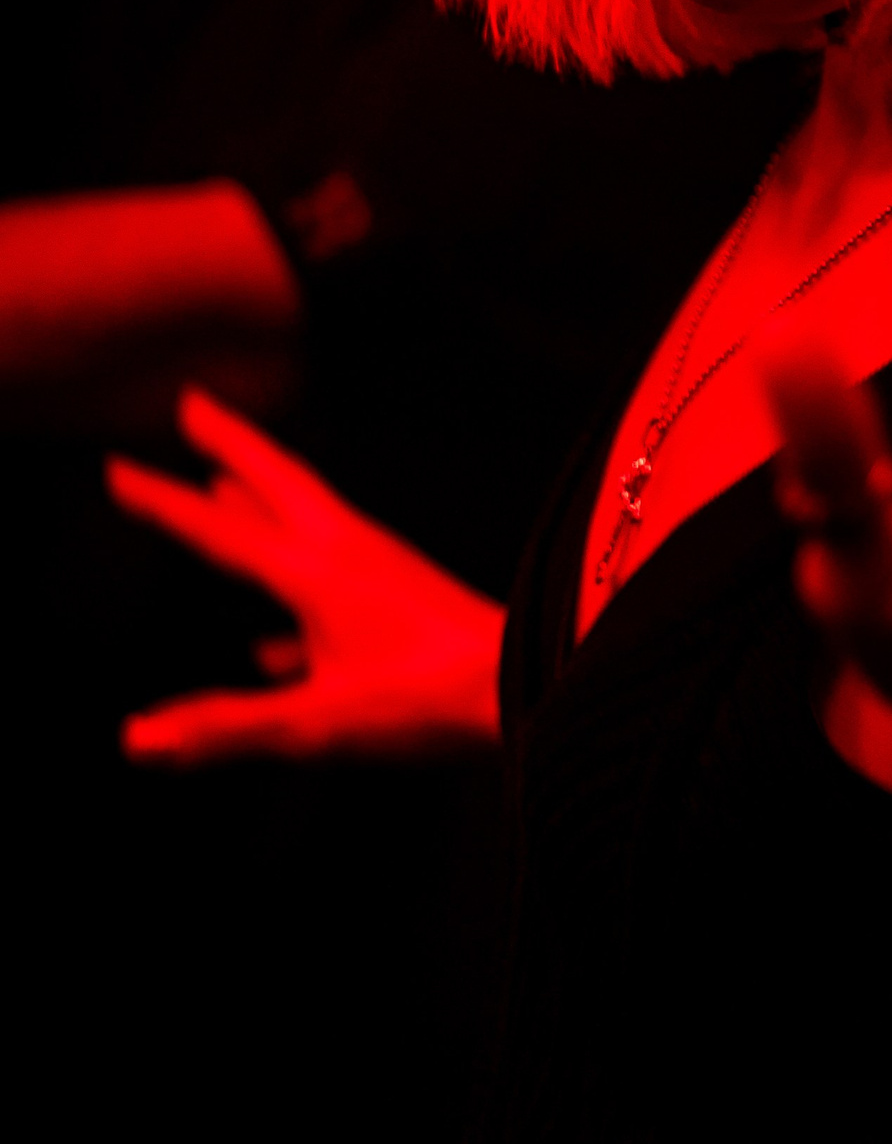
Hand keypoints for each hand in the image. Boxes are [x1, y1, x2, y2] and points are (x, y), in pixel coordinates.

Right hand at [110, 390, 503, 761]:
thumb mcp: (315, 725)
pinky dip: (295, 588)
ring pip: (307, 520)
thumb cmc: (425, 704)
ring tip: (224, 486)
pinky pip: (334, 582)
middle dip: (231, 443)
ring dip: (261, 497)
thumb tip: (136, 740)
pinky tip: (266, 645)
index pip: (221, 533)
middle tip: (193, 404)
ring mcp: (381, 573)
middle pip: (277, 483)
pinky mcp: (404, 601)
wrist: (523, 691)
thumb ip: (224, 729)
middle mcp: (346, 556)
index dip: (163, 504)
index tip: (115, 468)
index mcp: (315, 574)